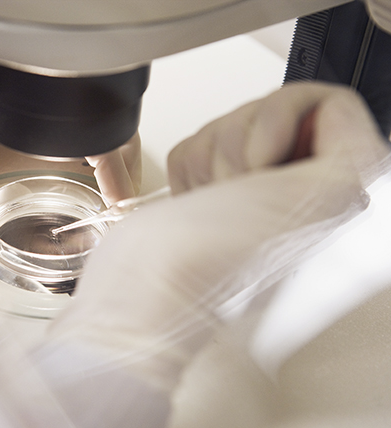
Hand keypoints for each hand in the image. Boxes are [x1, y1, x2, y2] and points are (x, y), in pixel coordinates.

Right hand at [33, 83, 389, 427]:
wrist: (145, 290)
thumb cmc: (212, 263)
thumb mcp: (310, 200)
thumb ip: (352, 152)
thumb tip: (336, 116)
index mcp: (335, 191)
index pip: (329, 104)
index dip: (283, 121)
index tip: (263, 163)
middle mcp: (297, 189)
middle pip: (272, 108)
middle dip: (240, 144)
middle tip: (236, 190)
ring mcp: (249, 190)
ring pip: (228, 124)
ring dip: (208, 163)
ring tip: (212, 205)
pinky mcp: (208, 191)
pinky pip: (195, 145)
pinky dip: (186, 172)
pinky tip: (193, 206)